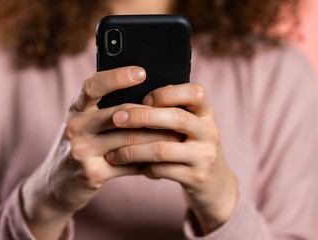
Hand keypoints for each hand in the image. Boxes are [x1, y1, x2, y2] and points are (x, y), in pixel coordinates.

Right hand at [21, 66, 180, 239]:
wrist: (56, 185)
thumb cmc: (79, 146)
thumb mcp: (84, 125)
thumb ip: (105, 111)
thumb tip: (147, 97)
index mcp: (76, 109)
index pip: (92, 86)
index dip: (116, 77)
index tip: (142, 72)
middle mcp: (75, 127)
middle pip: (120, 113)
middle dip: (153, 115)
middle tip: (177, 114)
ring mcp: (82, 151)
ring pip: (130, 139)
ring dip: (158, 139)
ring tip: (177, 137)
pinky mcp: (92, 173)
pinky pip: (129, 164)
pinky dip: (148, 162)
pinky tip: (161, 159)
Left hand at [105, 83, 237, 233]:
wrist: (213, 182)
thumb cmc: (190, 146)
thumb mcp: (189, 126)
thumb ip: (169, 113)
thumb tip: (130, 102)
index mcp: (206, 114)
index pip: (195, 92)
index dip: (167, 93)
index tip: (144, 99)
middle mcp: (209, 133)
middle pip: (176, 118)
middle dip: (142, 117)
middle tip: (116, 118)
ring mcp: (205, 156)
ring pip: (163, 149)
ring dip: (133, 150)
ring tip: (114, 153)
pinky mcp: (196, 178)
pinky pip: (162, 170)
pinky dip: (143, 167)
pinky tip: (132, 167)